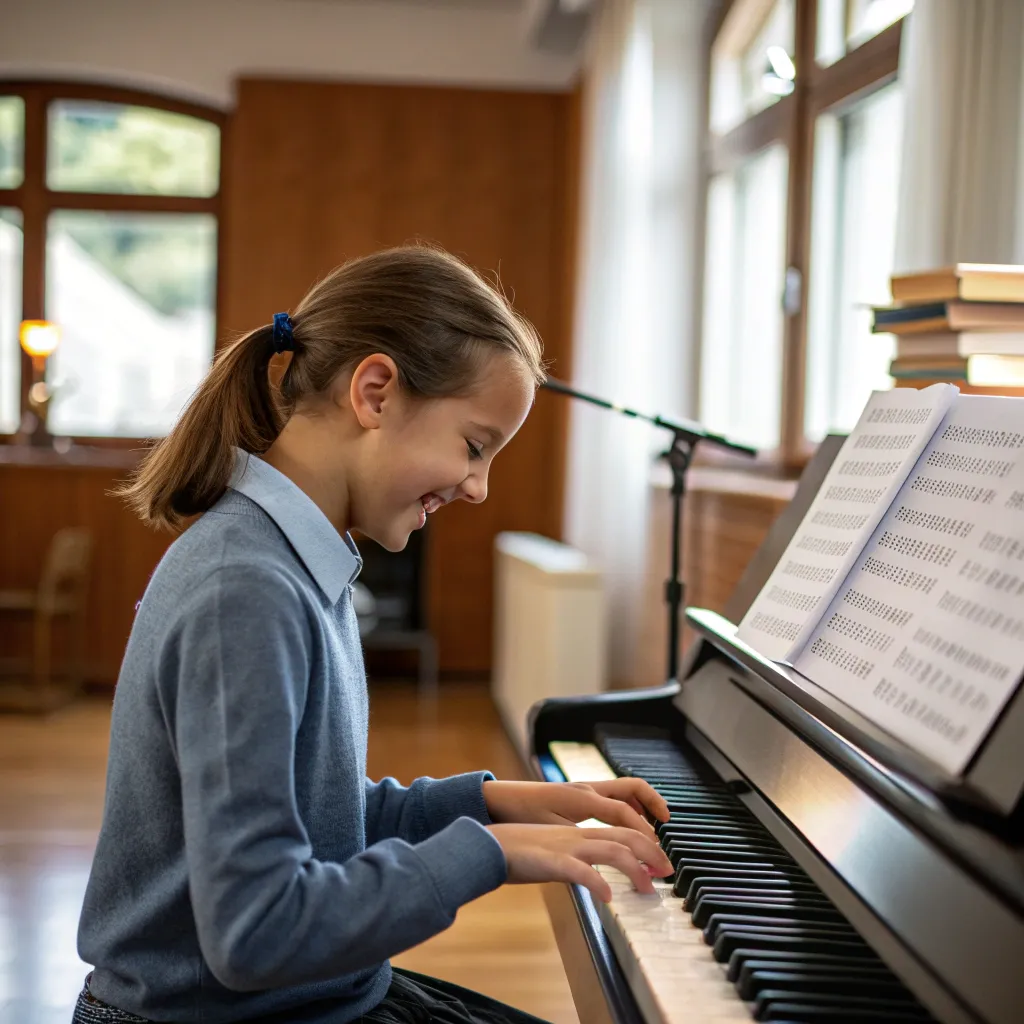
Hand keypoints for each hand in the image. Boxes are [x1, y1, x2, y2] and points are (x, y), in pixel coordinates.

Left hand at [482, 779, 669, 839]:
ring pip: (625, 788)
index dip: (645, 834)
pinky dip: (628, 803)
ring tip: (656, 825)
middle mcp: (589, 788)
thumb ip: (581, 847)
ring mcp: (585, 786)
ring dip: (643, 803)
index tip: (657, 854)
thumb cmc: (523, 816)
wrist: (500, 799)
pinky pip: (613, 793)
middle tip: (668, 829)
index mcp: (585, 798)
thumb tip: (604, 867)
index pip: (627, 813)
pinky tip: (628, 821)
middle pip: (633, 789)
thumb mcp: (552, 835)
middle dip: (655, 806)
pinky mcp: (580, 791)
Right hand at [486, 823, 673, 902]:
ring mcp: (566, 846)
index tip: (660, 862)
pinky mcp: (551, 861)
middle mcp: (577, 835)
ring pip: (612, 850)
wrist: (488, 844)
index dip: (646, 844)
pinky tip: (608, 897)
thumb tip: (594, 876)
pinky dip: (598, 883)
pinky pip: (580, 871)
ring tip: (647, 888)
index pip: (622, 831)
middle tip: (667, 872)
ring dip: (635, 869)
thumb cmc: (519, 851)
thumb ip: (576, 859)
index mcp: (578, 832)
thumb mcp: (553, 851)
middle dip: (652, 853)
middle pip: (626, 836)